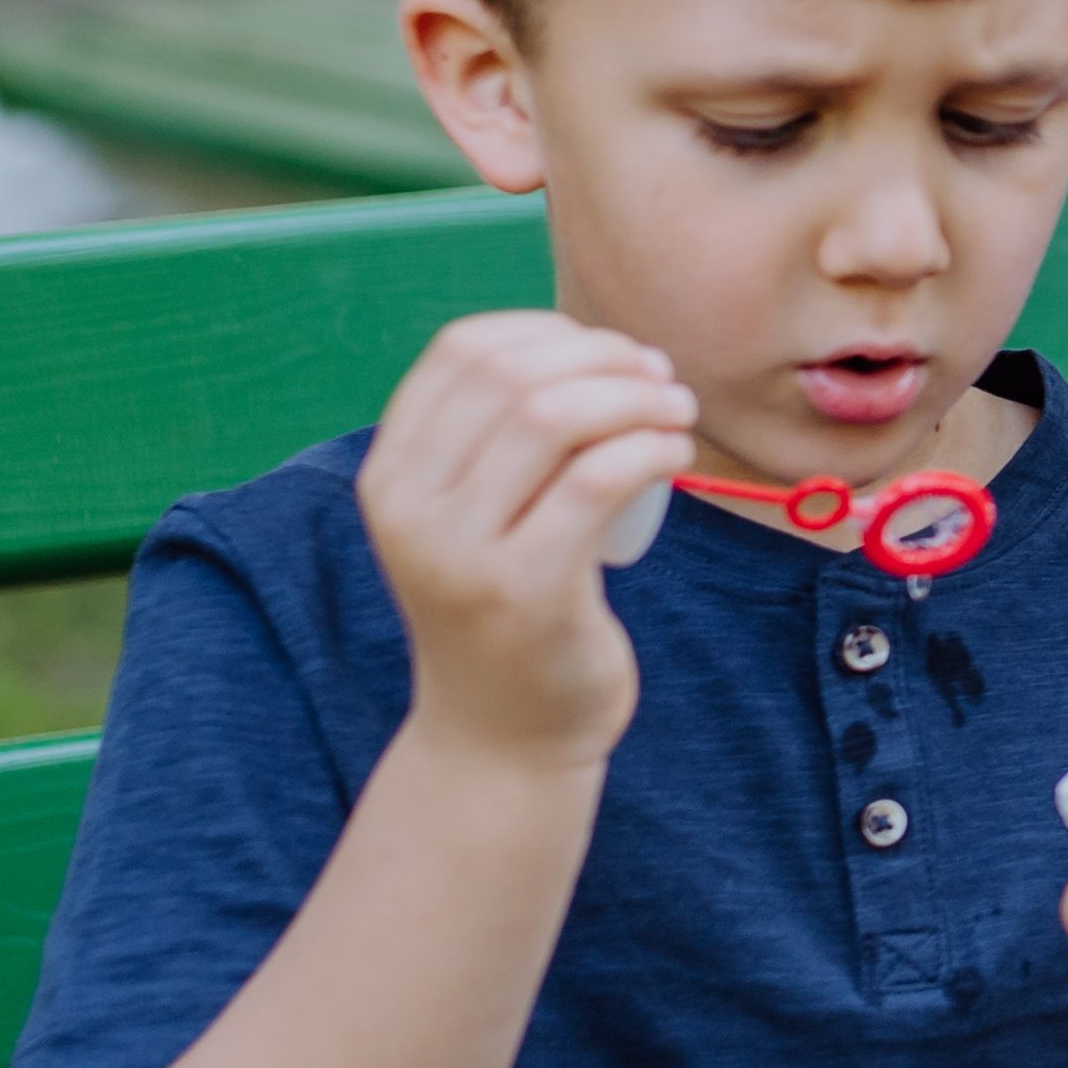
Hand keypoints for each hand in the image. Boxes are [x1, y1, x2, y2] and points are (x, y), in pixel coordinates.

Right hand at [354, 311, 695, 781]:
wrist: (502, 735)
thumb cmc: (510, 605)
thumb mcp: (473, 518)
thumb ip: (490, 443)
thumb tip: (588, 345)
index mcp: (390, 473)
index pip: (461, 352)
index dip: (548, 331)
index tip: (609, 352)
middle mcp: (408, 507)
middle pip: (512, 376)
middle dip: (603, 358)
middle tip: (660, 379)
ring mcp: (459, 552)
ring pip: (554, 418)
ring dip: (635, 397)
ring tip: (677, 412)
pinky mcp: (523, 591)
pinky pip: (596, 481)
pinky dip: (649, 446)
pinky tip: (676, 451)